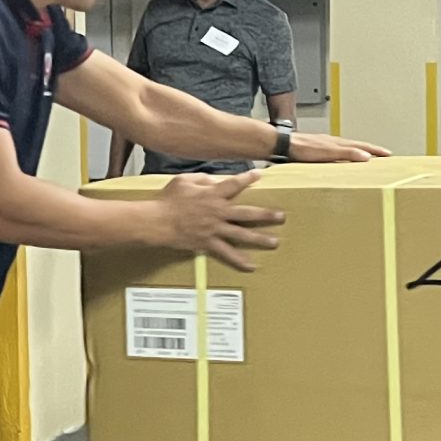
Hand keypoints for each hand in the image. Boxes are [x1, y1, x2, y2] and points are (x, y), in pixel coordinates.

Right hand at [153, 170, 287, 270]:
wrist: (158, 222)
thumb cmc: (169, 200)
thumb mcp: (184, 181)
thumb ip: (202, 179)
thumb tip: (213, 180)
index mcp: (213, 194)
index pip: (234, 184)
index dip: (248, 178)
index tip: (259, 175)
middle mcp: (218, 212)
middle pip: (247, 213)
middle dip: (266, 215)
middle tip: (281, 216)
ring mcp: (215, 229)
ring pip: (242, 234)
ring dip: (260, 239)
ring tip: (275, 242)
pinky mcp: (208, 243)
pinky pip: (226, 253)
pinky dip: (239, 260)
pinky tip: (251, 265)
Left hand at [286, 133, 389, 162]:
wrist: (283, 145)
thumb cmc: (303, 148)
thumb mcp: (328, 152)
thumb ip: (346, 154)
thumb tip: (366, 156)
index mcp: (339, 143)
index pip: (362, 146)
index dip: (375, 150)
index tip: (387, 154)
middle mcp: (333, 143)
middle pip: (356, 146)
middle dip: (370, 150)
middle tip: (381, 155)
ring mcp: (325, 146)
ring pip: (346, 148)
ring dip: (357, 153)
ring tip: (365, 158)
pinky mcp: (316, 151)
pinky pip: (335, 153)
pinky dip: (343, 156)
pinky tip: (339, 161)